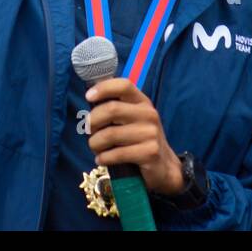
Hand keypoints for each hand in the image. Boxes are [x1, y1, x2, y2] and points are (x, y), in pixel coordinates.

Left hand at [85, 79, 183, 195]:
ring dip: (95, 143)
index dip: (103, 88)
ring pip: (110, 134)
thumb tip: (90, 99)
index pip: (123, 85)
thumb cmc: (138, 139)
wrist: (163, 165)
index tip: (88, 97)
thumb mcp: (132, 118)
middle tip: (89, 131)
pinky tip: (101, 159)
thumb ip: (116, 108)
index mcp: (142, 101)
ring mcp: (151, 133)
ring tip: (96, 148)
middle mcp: (148, 114)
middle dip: (92, 121)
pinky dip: (103, 158)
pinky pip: (117, 154)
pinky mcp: (150, 152)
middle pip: (111, 109)